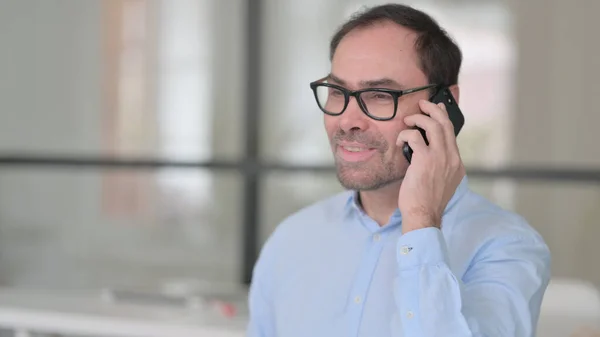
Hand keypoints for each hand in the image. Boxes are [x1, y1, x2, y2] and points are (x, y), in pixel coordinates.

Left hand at [396, 100, 465, 233]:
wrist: (424, 215)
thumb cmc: (427, 202)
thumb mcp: (441, 182)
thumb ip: (439, 165)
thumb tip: (427, 151)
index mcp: (457, 163)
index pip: (452, 133)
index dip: (444, 118)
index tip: (438, 109)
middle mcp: (452, 158)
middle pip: (445, 123)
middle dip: (433, 109)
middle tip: (423, 104)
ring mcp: (440, 158)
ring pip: (433, 125)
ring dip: (418, 118)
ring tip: (408, 120)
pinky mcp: (425, 160)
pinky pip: (414, 137)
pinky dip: (405, 134)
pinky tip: (399, 141)